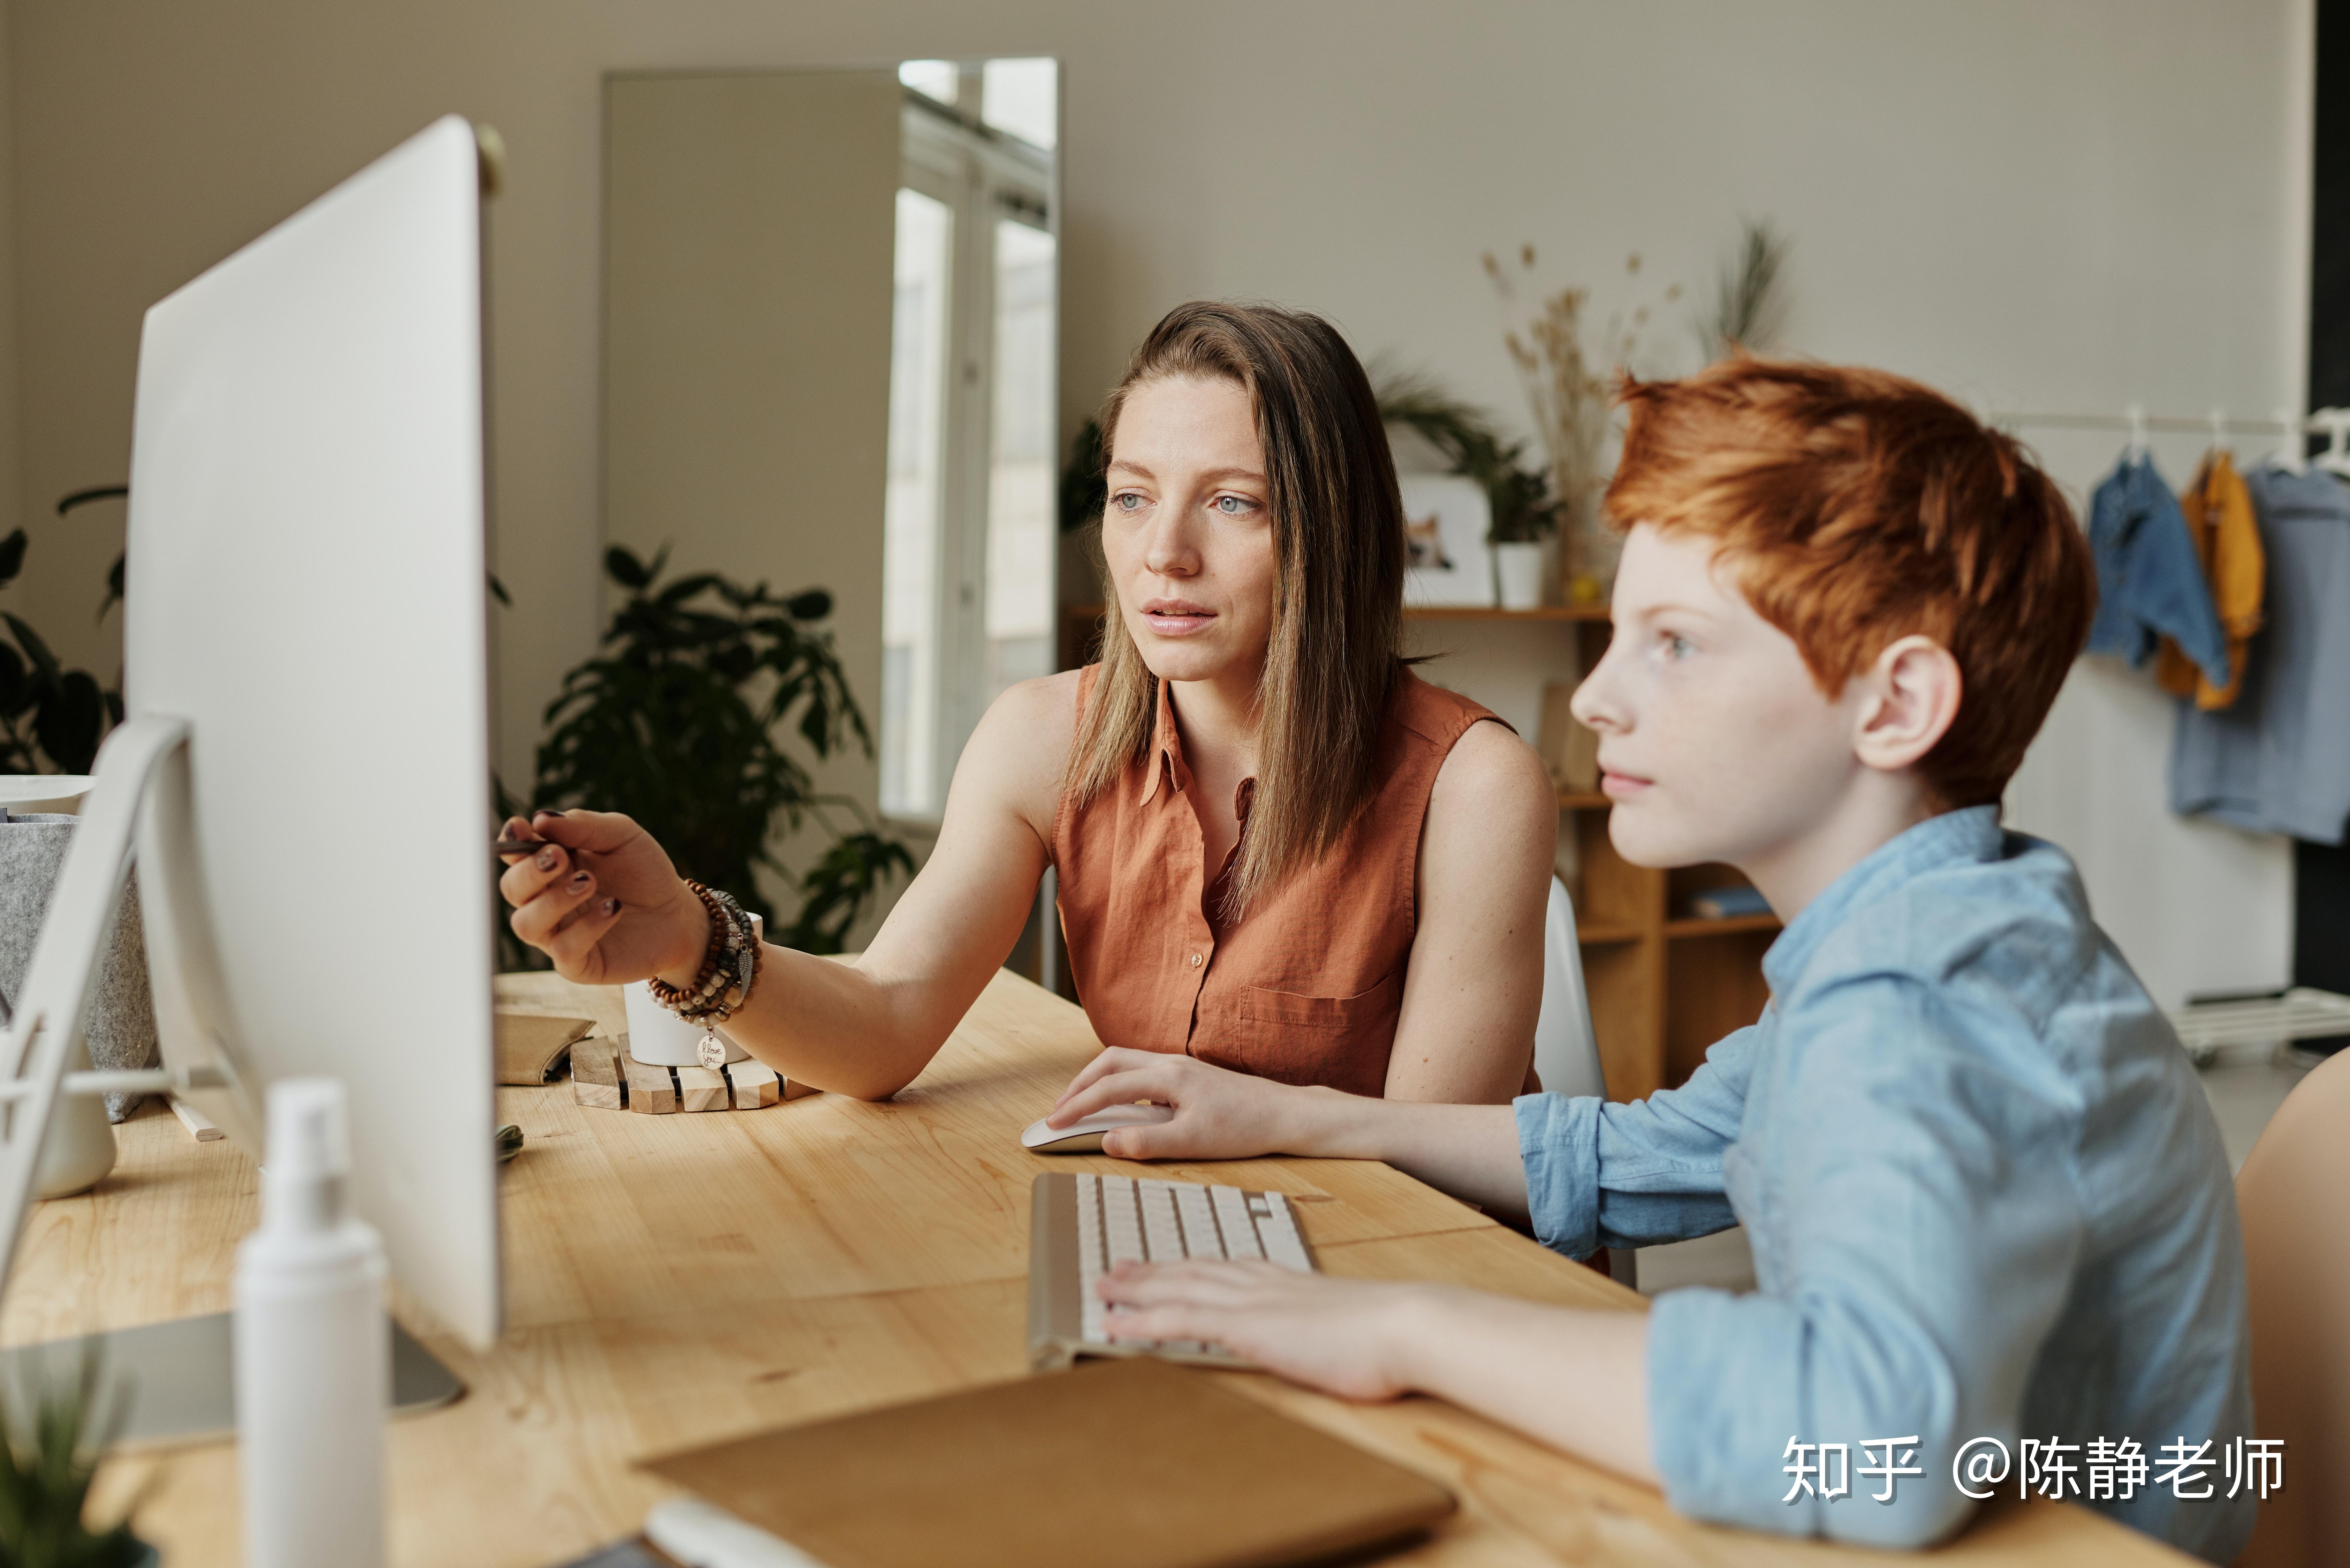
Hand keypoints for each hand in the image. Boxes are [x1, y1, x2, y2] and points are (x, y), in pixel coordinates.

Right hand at [495, 809, 707, 984]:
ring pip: (526, 924)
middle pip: (511, 889)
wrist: (677, 913)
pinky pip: (563, 950)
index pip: (514, 854)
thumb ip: (583, 825)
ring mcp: (557, 934)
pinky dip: (586, 927)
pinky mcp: (578, 963)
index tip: (522, 828)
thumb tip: (540, 818)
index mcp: (550, 865)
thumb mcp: (621, 836)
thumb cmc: (644, 871)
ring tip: (589, 882)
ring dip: (554, 901)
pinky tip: (614, 907)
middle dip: (530, 872)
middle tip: (560, 857)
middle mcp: (545, 900)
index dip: (511, 842)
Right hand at [1047, 1049, 1310, 1160]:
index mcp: (1168, 1077)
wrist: (1284, 1114)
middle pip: (1110, 1061)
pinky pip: (1142, 1069)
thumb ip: (1147, 1142)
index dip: (1076, 1105)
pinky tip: (1123, 1104)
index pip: (1108, 1087)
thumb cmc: (1244, 1128)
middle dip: (1079, 1084)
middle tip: (1061, 1109)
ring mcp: (1181, 1066)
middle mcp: (1171, 1063)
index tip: (1053, 1123)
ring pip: (1126, 1061)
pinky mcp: (1190, 1074)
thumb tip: (1107, 1141)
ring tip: (1083, 1104)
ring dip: (1099, 1079)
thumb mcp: (1193, 1143)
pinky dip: (1120, 1081)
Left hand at [1099, 1260, 1429, 1401]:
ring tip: (1103, 1287)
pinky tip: (1114, 1324)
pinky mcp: (1246, 1326)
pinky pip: (1179, 1321)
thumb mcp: (1351, 1326)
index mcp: (1287, 1281)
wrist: (1404, 1325)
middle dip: (1152, 1270)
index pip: (1227, 1268)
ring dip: (1136, 1288)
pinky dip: (1142, 1321)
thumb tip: (1330, 1339)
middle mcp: (1263, 1284)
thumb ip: (1327, 1327)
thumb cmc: (1390, 1334)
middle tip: (1117, 1267)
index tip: (1168, 1263)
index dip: (1191, 1266)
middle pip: (1194, 1271)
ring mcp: (1252, 1302)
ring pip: (1178, 1289)